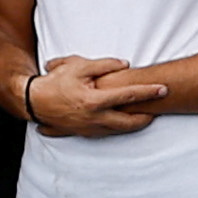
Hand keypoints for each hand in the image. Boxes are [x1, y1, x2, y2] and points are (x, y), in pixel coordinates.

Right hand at [22, 55, 170, 139]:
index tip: (163, 89)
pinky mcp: (84, 134)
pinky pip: (107, 133)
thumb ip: (103, 65)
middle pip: (129, 123)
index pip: (128, 95)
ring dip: (134, 125)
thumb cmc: (55, 81)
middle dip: (146, 117)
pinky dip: (119, 129)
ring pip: (119, 131)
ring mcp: (89, 129)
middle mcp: (94, 119)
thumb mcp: (78, 66)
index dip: (148, 92)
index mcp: (94, 101)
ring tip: (146, 116)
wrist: (33, 101)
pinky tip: (124, 123)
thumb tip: (125, 64)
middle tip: (158, 110)